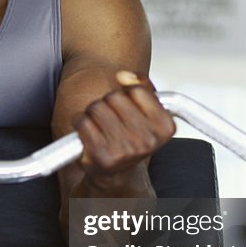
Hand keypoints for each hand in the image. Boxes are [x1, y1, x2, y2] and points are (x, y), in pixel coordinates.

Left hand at [73, 71, 175, 186]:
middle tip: (111, 118)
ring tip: (100, 126)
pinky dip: (80, 123)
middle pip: (114, 97)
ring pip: (96, 107)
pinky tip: (88, 133)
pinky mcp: (102, 156)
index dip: (127, 94)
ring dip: (92, 113)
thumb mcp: (145, 109)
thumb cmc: (129, 137)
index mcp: (165, 127)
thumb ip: (141, 86)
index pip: (137, 90)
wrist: (115, 170)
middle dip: (107, 103)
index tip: (128, 108)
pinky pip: (82, 122)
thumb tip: (124, 76)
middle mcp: (148, 140)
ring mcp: (125, 150)